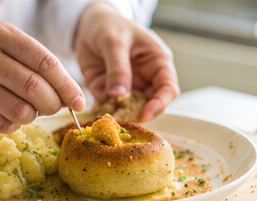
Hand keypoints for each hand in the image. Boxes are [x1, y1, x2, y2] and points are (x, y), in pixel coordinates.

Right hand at [0, 22, 84, 132]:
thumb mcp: (10, 47)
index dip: (67, 86)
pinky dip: (15, 125)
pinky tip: (13, 117)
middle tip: (53, 108)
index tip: (79, 102)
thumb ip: (40, 67)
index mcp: (2, 33)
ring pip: (17, 109)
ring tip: (30, 110)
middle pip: (33, 87)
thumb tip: (72, 97)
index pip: (45, 62)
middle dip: (52, 104)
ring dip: (32, 116)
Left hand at [75, 3, 178, 121]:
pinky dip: (101, 106)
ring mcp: (127, 87)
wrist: (88, 24)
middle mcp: (145, 79)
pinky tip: (94, 97)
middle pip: (149, 104)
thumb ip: (118, 68)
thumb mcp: (114, 42)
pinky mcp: (108, 90)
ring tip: (106, 113)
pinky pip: (107, 104)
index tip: (143, 115)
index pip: (168, 89)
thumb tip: (119, 95)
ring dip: (117, 112)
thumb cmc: (110, 26)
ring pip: (127, 108)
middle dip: (137, 113)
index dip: (159, 105)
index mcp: (157, 63)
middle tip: (121, 119)